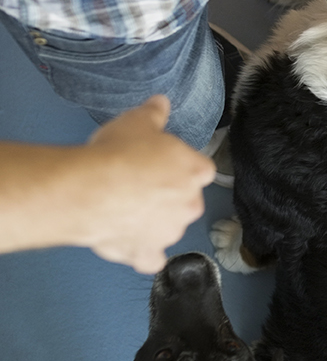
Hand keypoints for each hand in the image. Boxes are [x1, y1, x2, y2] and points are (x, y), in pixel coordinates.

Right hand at [80, 97, 215, 270]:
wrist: (91, 191)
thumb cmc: (119, 152)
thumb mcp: (137, 121)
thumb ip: (154, 112)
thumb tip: (162, 101)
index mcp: (196, 172)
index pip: (200, 169)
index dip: (180, 166)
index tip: (160, 162)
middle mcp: (191, 205)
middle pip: (187, 200)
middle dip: (169, 195)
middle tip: (140, 184)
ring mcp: (169, 233)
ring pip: (169, 228)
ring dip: (155, 222)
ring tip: (125, 209)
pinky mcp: (146, 254)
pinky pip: (151, 258)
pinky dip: (143, 253)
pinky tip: (130, 243)